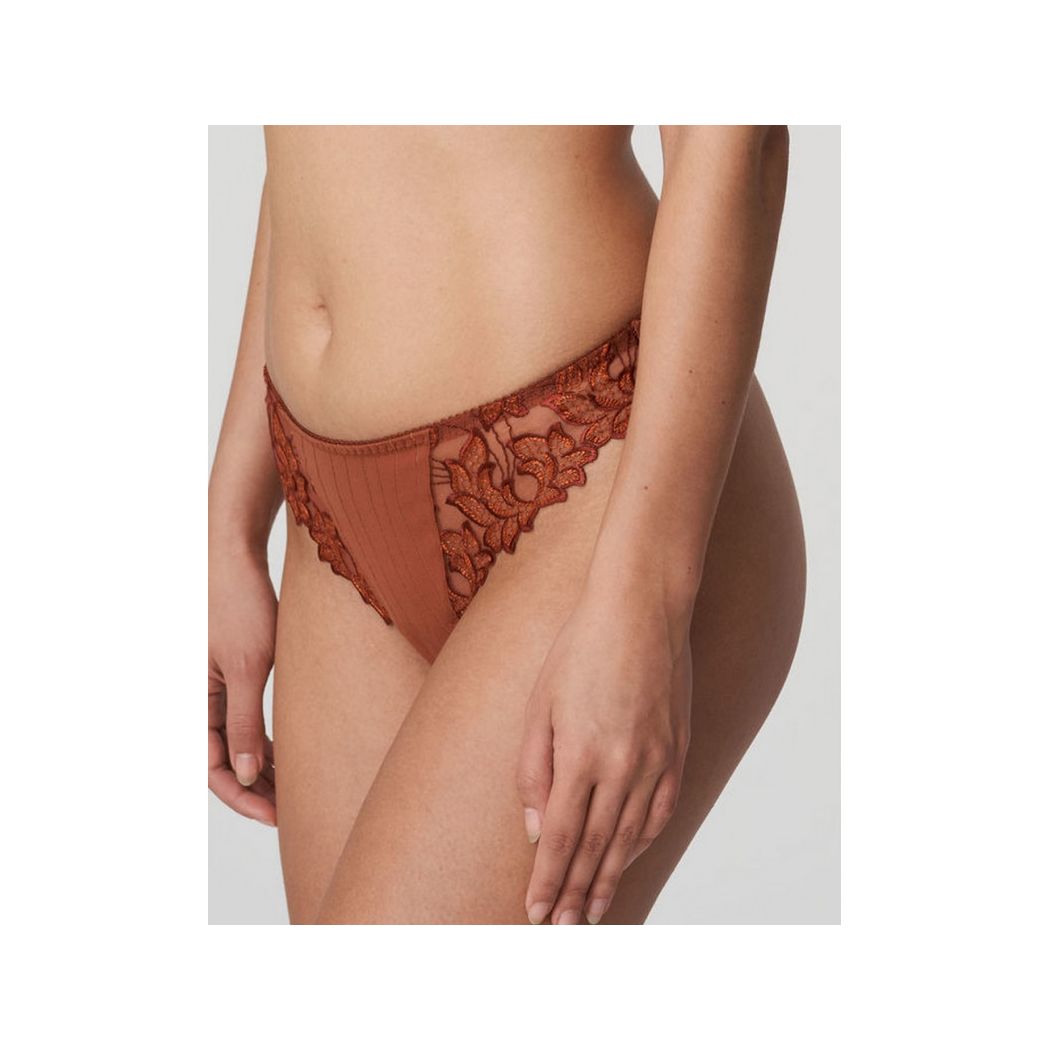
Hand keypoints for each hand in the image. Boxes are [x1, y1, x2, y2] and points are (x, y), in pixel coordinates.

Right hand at [208, 544, 277, 825]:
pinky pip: (245, 720)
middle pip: (224, 761)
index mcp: (191, 702)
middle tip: (296, 809)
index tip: (277, 815)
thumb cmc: (238, 604)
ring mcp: (216, 689)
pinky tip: (292, 755)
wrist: (236, 557)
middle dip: (257, 788)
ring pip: (237, 743)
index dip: (243, 797)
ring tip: (299, 788)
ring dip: (264, 767)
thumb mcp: (248, 667)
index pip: (212, 767)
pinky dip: (266, 740)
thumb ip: (244, 722)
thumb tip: (247, 774)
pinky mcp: (234, 676)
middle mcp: (199, 701)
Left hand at [516, 580, 692, 923]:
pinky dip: (644, 842)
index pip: (559, 838)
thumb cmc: (580, 648)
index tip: (536, 912)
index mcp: (580, 756)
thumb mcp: (538, 703)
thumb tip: (534, 827)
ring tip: (594, 911)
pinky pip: (661, 811)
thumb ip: (533, 769)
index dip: (547, 880)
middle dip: (575, 893)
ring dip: (610, 878)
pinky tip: (630, 858)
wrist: (642, 610)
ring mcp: (655, 761)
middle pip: (595, 848)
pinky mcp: (677, 750)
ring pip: (631, 837)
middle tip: (561, 929)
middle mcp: (622, 767)